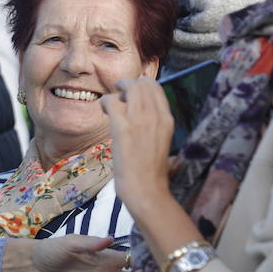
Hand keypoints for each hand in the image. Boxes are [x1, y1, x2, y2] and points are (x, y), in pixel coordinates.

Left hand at [100, 78, 175, 214]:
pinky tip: (104, 112)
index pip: (156, 87)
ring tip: (111, 103)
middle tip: (118, 92)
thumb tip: (143, 113)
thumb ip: (155, 125)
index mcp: (168, 119)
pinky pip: (111, 101)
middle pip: (143, 83)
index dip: (141, 85)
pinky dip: (105, 102)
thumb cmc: (151, 171)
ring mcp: (140, 119)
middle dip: (128, 84)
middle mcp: (156, 115)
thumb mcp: (162, 141)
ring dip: (116, 90)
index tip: (132, 92)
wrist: (146, 188)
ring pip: (129, 87)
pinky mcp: (123, 126)